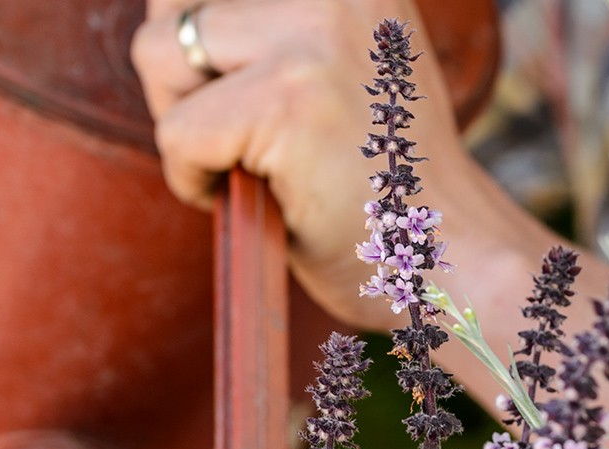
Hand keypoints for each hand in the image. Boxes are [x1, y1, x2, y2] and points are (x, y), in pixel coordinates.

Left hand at [130, 0, 503, 326]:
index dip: (204, 44)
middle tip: (256, 142)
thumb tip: (163, 4)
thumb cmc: (382, 182)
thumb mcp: (335, 67)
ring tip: (260, 167)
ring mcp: (313, 35)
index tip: (251, 96)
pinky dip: (195, 179)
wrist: (450, 262)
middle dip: (185, 83)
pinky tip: (261, 199)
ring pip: (158, 54)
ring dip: (187, 127)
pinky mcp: (286, 100)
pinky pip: (177, 130)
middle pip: (172, 6)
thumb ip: (266, 24)